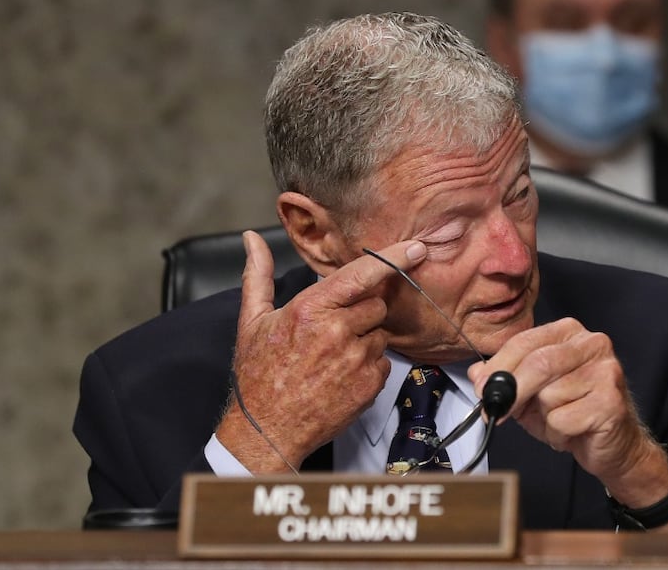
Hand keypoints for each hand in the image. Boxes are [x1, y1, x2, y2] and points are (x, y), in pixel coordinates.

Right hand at [216, 231, 426, 471]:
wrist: (268, 430)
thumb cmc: (258, 375)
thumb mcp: (252, 321)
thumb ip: (258, 274)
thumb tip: (252, 238)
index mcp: (311, 309)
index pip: (361, 274)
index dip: (392, 258)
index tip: (416, 248)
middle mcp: (337, 331)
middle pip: (376, 304)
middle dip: (362, 312)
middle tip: (334, 330)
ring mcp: (356, 360)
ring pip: (380, 333)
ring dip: (365, 340)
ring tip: (333, 357)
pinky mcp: (369, 385)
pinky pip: (384, 362)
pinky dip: (369, 365)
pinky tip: (342, 375)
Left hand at [468, 318, 667, 511]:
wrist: (614, 446)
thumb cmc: (574, 415)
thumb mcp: (531, 395)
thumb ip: (505, 380)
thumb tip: (476, 373)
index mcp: (570, 332)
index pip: (525, 341)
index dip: (498, 366)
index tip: (482, 388)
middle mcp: (592, 344)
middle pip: (537, 363)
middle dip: (512, 391)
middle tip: (498, 412)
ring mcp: (606, 370)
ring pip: (549, 394)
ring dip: (543, 418)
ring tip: (559, 421)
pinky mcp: (611, 400)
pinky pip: (562, 419)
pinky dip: (558, 433)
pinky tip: (574, 432)